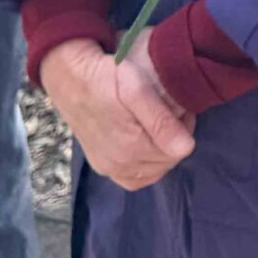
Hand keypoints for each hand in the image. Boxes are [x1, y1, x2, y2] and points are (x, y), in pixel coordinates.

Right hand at [38, 39, 193, 191]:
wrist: (70, 79)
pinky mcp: (101, 166)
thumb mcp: (136, 90)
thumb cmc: (106, 78)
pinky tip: (145, 146)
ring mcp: (108, 169)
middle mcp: (120, 166)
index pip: (178, 152)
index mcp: (131, 148)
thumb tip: (187, 149)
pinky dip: (145, 167)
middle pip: (165, 163)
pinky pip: (132, 178)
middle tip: (172, 115)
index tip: (181, 110)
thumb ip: (161, 121)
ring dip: (161, 153)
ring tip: (158, 127)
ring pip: (151, 172)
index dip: (185, 130)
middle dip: (175, 141)